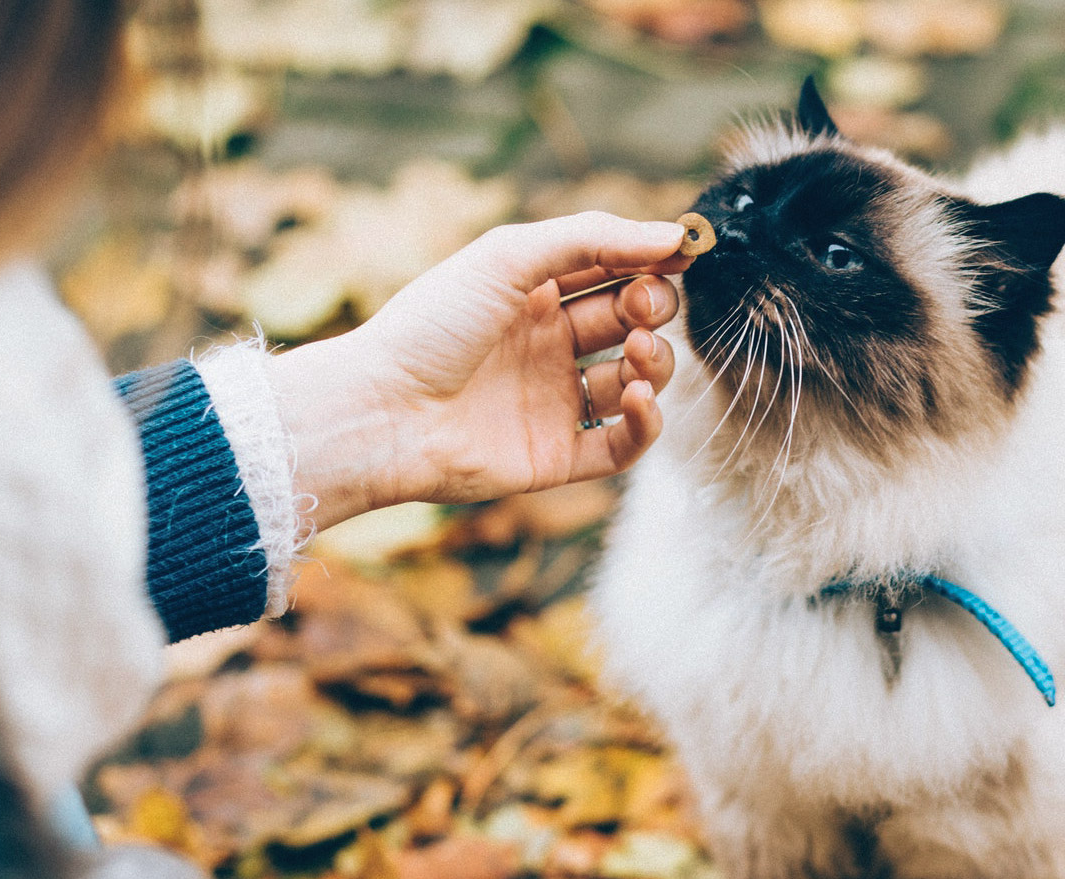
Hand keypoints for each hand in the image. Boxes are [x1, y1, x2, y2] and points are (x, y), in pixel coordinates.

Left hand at [266, 211, 689, 530]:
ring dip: (655, 361)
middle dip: (652, 308)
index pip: (612, 270)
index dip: (650, 261)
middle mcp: (547, 346)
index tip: (682, 253)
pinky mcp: (557, 456)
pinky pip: (624, 444)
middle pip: (631, 322)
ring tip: (637, 352)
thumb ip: (592, 238)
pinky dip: (647, 422)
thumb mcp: (509, 257)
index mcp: (532, 294)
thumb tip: (673, 234)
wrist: (381, 411)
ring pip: (637, 380)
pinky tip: (639, 397)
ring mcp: (553, 402)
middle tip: (640, 308)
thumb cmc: (431, 326)